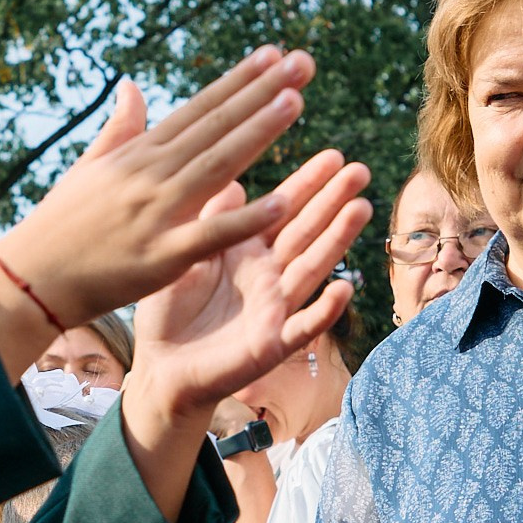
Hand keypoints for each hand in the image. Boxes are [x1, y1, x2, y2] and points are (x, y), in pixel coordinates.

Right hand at [0, 50, 317, 375]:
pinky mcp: (161, 257)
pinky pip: (211, 235)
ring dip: (258, 133)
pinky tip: (284, 202)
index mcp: (136, 155)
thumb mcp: (88, 168)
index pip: (197, 110)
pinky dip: (246, 219)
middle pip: (215, 128)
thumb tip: (132, 85)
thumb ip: (119, 127)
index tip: (273, 55)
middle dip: (261, 93)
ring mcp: (156, 213)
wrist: (29, 280)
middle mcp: (149, 175)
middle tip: (303, 63)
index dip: (238, 82)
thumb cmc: (60, 226)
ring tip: (295, 102)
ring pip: (217, 166)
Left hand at [111, 152, 367, 518]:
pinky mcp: (271, 343)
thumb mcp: (185, 256)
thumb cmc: (170, 311)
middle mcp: (269, 276)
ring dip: (337, 241)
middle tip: (359, 170)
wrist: (160, 368)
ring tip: (361, 209)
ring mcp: (275, 308)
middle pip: (306, 231)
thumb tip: (229, 177)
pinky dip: (324, 310)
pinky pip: (303, 326)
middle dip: (333, 201)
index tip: (334, 155)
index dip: (308, 184)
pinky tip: (344, 289)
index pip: (283, 210)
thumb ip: (209, 220)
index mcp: (247, 251)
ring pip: (312, 269)